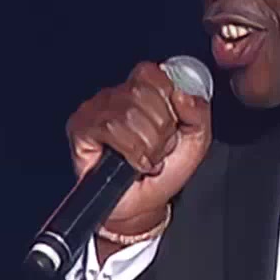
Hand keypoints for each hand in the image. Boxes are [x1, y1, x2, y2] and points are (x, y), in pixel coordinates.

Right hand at [65, 61, 212, 234]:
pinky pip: (109, 127)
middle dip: (160, 129)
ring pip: (128, 113)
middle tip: (159, 147)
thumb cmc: (163, 171)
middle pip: (143, 93)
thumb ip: (198, 112)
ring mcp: (96, 109)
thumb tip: (182, 94)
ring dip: (146, 144)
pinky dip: (130, 150)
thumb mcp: (196, 140)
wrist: (142, 206)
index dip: (168, 101)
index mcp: (143, 89)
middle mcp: (117, 94)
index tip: (172, 126)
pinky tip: (133, 163)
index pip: (153, 73)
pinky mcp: (80, 127)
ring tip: (147, 157)